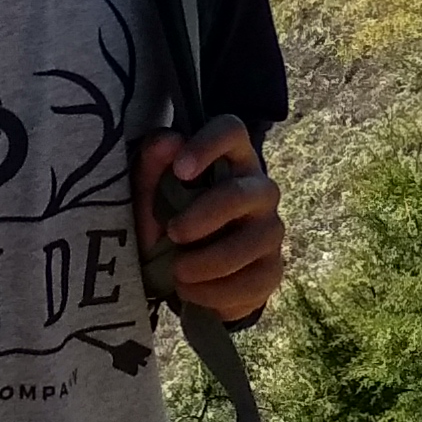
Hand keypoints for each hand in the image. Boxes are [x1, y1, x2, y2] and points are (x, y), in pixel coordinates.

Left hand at [138, 116, 284, 323]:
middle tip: (172, 233)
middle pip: (242, 193)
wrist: (185, 275)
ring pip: (250, 243)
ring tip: (178, 271)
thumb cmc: (169, 219)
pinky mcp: (272, 269)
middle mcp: (258, 189)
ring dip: (206, 261)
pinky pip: (251, 282)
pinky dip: (214, 292)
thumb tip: (167, 141)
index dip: (208, 145)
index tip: (180, 169)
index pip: (231, 130)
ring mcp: (270, 230)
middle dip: (204, 216)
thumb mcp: (150, 196)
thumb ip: (153, 167)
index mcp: (229, 158)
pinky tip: (192, 291)